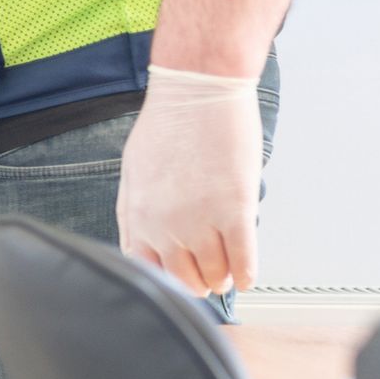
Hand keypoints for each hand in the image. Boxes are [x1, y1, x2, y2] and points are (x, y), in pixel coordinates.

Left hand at [116, 65, 264, 295]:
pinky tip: (247, 277)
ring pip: (214, 272)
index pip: (146, 269)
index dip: (163, 281)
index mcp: (138, 218)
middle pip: (183, 277)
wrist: (195, 94)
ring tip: (225, 278)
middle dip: (196, 284)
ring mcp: (201, 221)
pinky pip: (243, 257)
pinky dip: (246, 273)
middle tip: (206, 283)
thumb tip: (138, 245)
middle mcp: (166, 227)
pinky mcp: (235, 210)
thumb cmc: (164, 127)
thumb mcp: (132, 175)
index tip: (173, 284)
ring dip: (221, 279)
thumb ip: (134, 213)